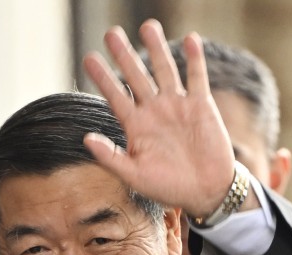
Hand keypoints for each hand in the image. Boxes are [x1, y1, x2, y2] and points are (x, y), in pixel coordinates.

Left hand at [82, 19, 237, 218]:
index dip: (103, 78)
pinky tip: (190, 39)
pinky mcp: (201, 106)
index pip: (115, 96)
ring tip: (147, 26)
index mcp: (136, 126)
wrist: (205, 192)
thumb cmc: (168, 187)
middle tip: (111, 33)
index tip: (89, 58)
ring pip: (165, 70)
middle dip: (124, 55)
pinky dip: (195, 59)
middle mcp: (154, 111)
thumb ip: (111, 157)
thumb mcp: (135, 176)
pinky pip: (197, 77)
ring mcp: (178, 106)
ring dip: (157, 49)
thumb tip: (86, 138)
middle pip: (136, 76)